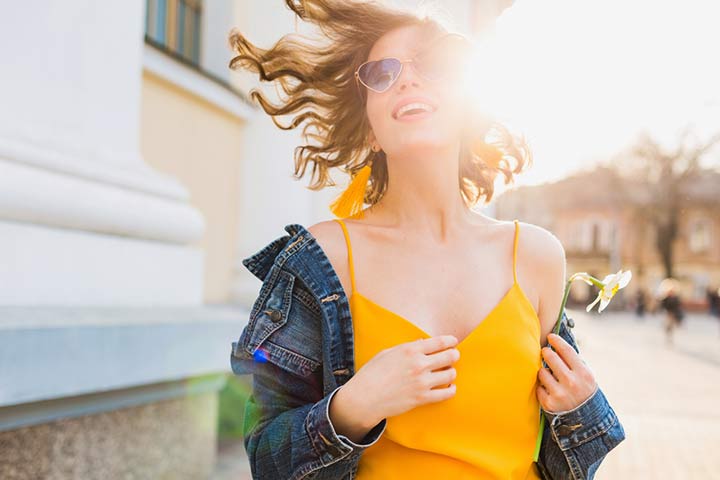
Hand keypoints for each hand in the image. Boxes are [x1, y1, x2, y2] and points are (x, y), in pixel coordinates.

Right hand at [340, 335, 459, 426]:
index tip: (453, 342)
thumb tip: (422, 342)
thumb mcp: (387, 353)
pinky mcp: (422, 398)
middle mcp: (418, 364)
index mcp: (410, 350)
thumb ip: (407, 347)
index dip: (450, 341)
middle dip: (454, 355)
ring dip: (451, 372)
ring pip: (451, 375)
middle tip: (454, 356)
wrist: (365, 398)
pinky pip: (446, 394)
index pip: (439, 342)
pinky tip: (448, 387)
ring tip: (448, 373)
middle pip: (450, 356)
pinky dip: (451, 390)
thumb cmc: (372, 373)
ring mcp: (422, 382)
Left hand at [536, 333, 597, 413]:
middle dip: (546, 352)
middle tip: (545, 352)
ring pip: (541, 371)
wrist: (585, 420)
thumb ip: (574, 362)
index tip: (550, 336)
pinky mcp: (549, 403)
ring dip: (543, 371)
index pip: (566, 351)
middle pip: (550, 357)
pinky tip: (549, 390)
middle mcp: (572, 383)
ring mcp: (559, 394)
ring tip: (551, 376)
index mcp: (583, 374)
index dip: (556, 341)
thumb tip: (557, 343)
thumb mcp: (586, 377)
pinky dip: (542, 387)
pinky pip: (538, 386)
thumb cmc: (583, 392)